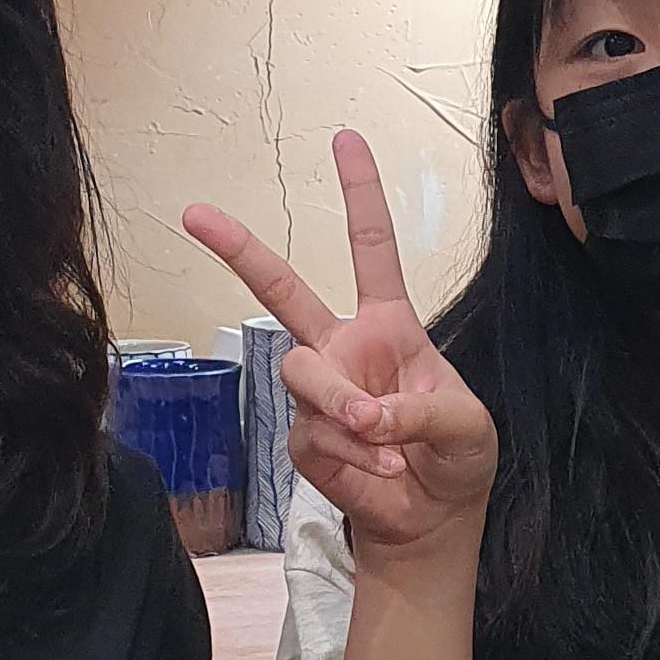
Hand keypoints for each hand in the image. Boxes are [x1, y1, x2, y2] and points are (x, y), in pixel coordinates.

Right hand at [184, 131, 494, 575]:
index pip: (371, 247)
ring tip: (382, 440)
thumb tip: (363, 414)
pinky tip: (377, 469)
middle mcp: (344, 348)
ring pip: (302, 374)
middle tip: (193, 212)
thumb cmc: (456, 458)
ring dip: (343, 408)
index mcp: (390, 326)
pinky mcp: (302, 436)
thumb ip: (420, 411)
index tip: (344, 139)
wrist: (431, 520)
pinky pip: (311, 432)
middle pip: (281, 288)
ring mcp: (317, 391)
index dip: (359, 193)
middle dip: (236, 248)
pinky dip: (350, 455)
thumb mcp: (466, 426)